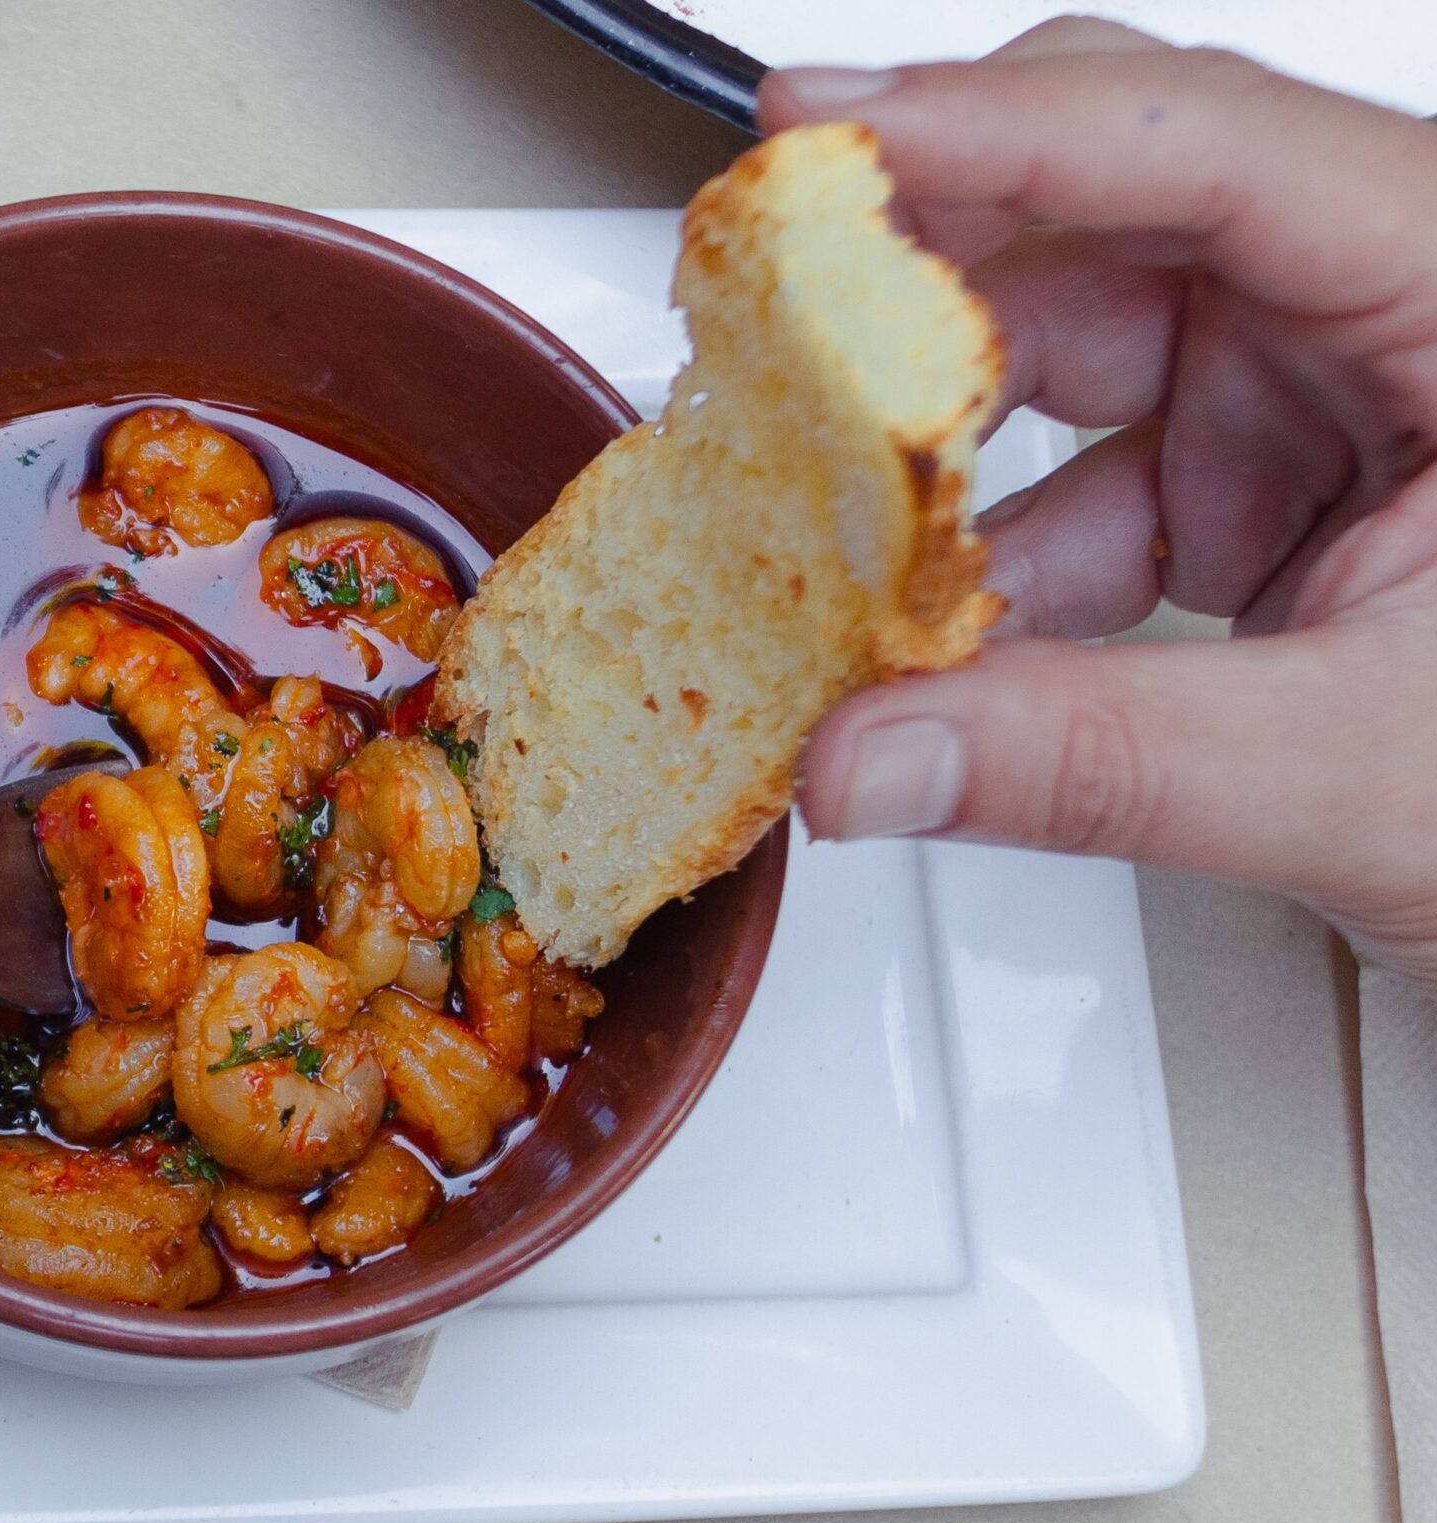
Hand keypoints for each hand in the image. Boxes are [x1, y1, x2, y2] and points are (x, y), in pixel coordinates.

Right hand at [764, 21, 1436, 988]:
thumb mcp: (1372, 775)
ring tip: (825, 522)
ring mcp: (1336, 387)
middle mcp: (1403, 306)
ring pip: (1078, 340)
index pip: (1219, 146)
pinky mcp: (1278, 475)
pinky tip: (936, 630)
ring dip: (940, 444)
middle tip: (772, 304)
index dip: (997, 124)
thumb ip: (1099, 762)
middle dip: (928, 271)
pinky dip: (991, 549)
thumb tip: (867, 755)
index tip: (817, 127)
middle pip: (1121, 206)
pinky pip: (1086, 469)